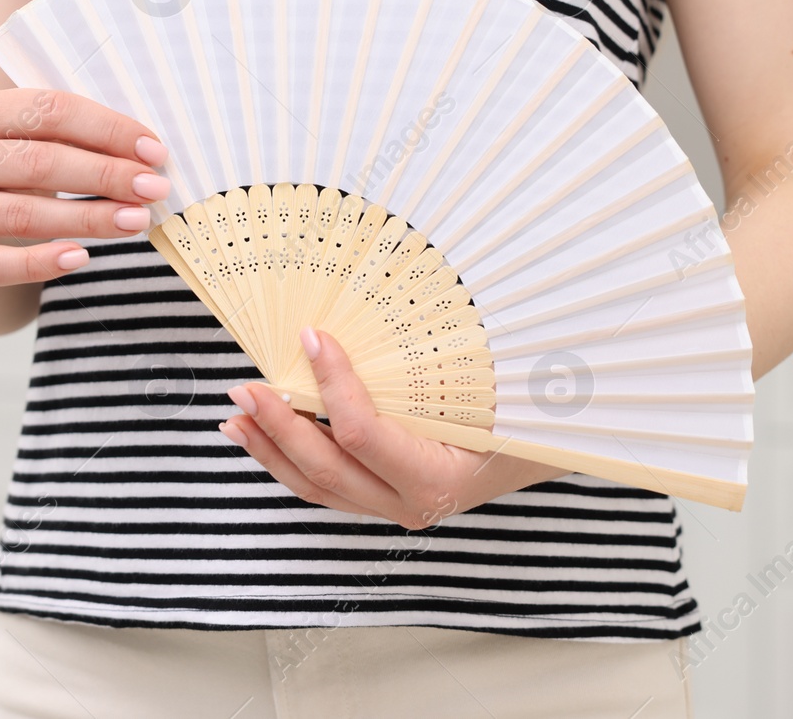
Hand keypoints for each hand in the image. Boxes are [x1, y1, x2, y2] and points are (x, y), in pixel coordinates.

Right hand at [0, 88, 170, 286]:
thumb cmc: (1, 170)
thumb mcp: (25, 140)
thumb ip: (76, 139)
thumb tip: (147, 156)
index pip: (49, 111)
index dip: (107, 130)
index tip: (154, 151)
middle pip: (40, 163)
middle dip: (105, 176)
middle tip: (154, 189)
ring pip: (23, 215)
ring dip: (88, 219)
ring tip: (135, 221)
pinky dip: (39, 264)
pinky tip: (79, 257)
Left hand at [219, 328, 568, 529]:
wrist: (557, 449)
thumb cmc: (532, 410)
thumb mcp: (496, 380)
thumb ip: (442, 353)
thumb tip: (402, 284)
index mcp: (441, 477)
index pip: (362, 433)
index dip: (330, 385)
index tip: (311, 337)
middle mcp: (413, 504)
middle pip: (325, 468)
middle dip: (277, 425)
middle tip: (246, 385)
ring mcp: (396, 509)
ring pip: (317, 485)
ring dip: (270, 448)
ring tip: (235, 417)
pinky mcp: (384, 501)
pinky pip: (327, 486)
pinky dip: (289, 460)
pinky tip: (262, 437)